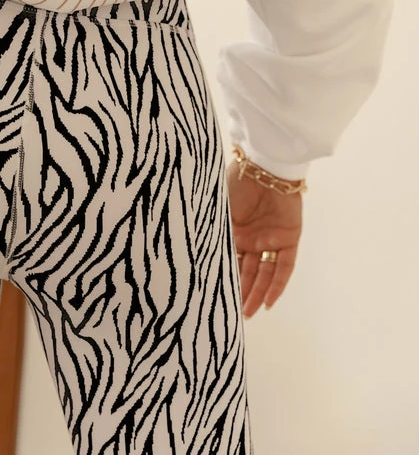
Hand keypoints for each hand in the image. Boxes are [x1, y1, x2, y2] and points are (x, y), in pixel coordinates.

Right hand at [226, 156, 302, 317]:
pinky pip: (284, 267)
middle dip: (241, 293)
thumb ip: (212, 233)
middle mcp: (251, 236)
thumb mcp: (218, 211)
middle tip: (233, 314)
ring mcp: (270, 238)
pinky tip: (268, 302)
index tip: (214, 297)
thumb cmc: (236, 182)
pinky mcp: (289, 238)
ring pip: (264, 273)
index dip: (224, 278)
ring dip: (257, 293)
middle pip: (247, 270)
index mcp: (233, 228)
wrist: (264, 167)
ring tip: (248, 314)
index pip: (229, 259)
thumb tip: (192, 258)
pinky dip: (277, 285)